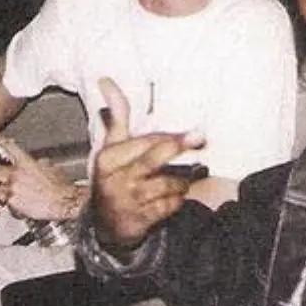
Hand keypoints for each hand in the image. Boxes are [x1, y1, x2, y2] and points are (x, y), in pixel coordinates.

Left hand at [0, 138, 85, 220]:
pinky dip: (9, 204)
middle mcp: (15, 173)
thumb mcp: (49, 166)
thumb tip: (35, 162)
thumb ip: (37, 163)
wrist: (66, 201)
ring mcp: (12, 188)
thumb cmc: (61, 185)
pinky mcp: (12, 203)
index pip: (6, 145)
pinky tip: (17, 206)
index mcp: (25, 161)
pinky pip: (4, 202)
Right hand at [91, 77, 204, 247]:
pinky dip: (177, 200)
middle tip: (201, 137)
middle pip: (155, 158)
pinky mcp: (141, 220)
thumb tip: (106, 81)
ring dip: (182, 180)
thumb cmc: (113, 177)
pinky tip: (174, 197)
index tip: (194, 131)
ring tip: (184, 178)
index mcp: (108, 158)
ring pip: (168, 184)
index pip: (145, 141)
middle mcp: (116, 179)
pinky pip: (170, 205)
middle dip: (180, 146)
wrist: (104, 224)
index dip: (170, 137)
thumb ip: (117, 116)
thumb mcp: (111, 147)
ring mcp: (128, 201)